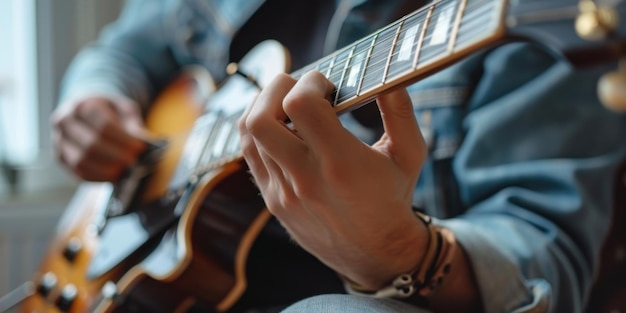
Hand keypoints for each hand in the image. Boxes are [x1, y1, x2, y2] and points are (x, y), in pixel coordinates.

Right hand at [51, 96, 147, 181]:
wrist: (86, 112)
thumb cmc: (109, 111)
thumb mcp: (124, 109)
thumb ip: (133, 122)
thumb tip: (142, 139)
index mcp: (82, 106)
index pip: (103, 126)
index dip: (123, 139)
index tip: (140, 147)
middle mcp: (64, 122)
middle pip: (91, 145)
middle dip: (116, 156)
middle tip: (134, 162)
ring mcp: (59, 141)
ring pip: (81, 161)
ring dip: (107, 170)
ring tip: (125, 171)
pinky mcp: (61, 158)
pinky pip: (78, 172)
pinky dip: (98, 177)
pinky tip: (114, 176)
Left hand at [239, 71, 428, 288]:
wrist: (376, 253)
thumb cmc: (393, 198)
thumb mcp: (410, 153)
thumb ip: (400, 110)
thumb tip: (389, 75)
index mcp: (341, 163)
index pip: (300, 105)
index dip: (311, 82)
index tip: (328, 85)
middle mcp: (305, 178)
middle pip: (262, 117)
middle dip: (278, 87)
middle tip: (300, 87)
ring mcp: (283, 192)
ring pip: (249, 133)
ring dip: (264, 105)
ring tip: (287, 102)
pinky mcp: (273, 201)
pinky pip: (250, 154)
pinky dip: (257, 130)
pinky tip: (279, 124)